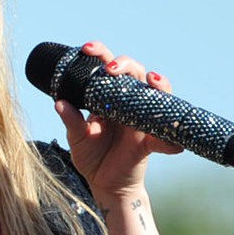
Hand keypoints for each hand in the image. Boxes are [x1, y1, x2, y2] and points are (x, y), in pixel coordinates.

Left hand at [54, 40, 181, 201]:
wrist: (104, 184)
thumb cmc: (92, 157)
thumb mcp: (77, 139)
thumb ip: (71, 121)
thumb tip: (59, 102)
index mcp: (110, 98)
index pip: (108, 68)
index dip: (101, 54)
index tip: (87, 49)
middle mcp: (129, 104)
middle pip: (135, 72)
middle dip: (125, 63)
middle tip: (109, 69)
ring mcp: (142, 120)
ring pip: (156, 95)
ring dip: (158, 85)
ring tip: (151, 80)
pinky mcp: (150, 142)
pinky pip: (165, 138)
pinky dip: (172, 141)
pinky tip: (174, 143)